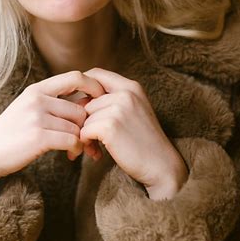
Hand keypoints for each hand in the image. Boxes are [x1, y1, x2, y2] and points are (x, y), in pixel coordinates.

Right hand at [0, 70, 105, 185]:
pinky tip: (71, 155)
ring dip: (81, 141)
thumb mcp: (29, 109)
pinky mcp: (38, 137)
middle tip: (89, 140)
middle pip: (81, 108)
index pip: (76, 77)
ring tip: (76, 150)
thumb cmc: (12, 134)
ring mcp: (37, 117)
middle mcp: (37, 99)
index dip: (95, 87)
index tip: (102, 102)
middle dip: (88, 126)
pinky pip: (72, 140)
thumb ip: (54, 103)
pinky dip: (76, 149)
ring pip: (77, 126)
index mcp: (36, 89)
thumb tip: (89, 101)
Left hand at [79, 68, 187, 196]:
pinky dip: (86, 144)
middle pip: (86, 101)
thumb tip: (78, 101)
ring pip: (84, 118)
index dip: (83, 90)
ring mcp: (119, 108)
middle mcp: (126, 93)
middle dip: (85, 121)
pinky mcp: (110, 126)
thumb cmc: (144, 142)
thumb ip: (112, 100)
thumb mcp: (134, 112)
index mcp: (131, 87)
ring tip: (97, 149)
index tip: (81, 109)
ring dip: (86, 135)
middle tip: (92, 140)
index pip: (96, 74)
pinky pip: (84, 131)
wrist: (161, 166)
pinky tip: (98, 154)